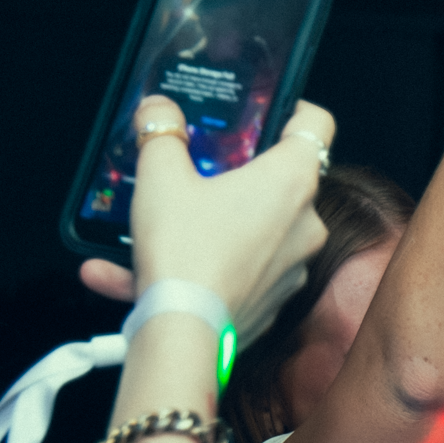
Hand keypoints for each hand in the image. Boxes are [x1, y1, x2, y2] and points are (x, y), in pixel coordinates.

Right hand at [79, 96, 330, 341]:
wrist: (184, 334)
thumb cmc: (184, 251)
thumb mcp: (161, 178)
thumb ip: (160, 134)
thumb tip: (158, 109)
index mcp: (292, 180)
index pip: (317, 124)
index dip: (294, 108)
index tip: (270, 109)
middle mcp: (306, 221)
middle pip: (281, 180)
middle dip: (238, 175)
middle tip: (200, 170)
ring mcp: (293, 263)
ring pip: (249, 231)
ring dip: (202, 226)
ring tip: (148, 231)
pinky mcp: (273, 298)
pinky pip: (233, 271)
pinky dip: (194, 268)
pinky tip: (126, 277)